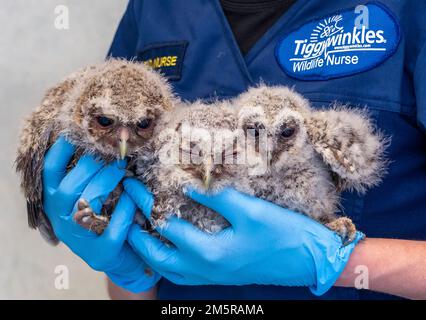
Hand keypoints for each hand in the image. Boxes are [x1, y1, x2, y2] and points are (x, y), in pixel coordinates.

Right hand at [42, 137, 159, 292]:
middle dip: (91, 165)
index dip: (61, 150)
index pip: (50, 172)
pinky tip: (133, 197)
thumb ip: (89, 171)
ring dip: (106, 182)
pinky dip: (124, 210)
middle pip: (68, 187)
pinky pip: (112, 229)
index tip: (77, 129)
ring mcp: (79, 238)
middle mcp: (61, 219)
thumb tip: (101, 135)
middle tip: (114, 150)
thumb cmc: (106, 214)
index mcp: (55, 200)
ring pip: (86, 205)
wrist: (121, 255)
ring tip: (122, 166)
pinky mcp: (100, 254)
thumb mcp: (91, 192)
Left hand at [124, 179, 363, 294]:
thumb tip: (187, 183)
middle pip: (156, 256)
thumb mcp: (250, 210)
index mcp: (208, 253)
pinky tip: (172, 247)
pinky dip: (169, 260)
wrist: (311, 260)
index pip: (165, 225)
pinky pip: (184, 273)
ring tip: (141, 229)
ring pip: (168, 269)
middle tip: (126, 210)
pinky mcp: (222, 275)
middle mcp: (205, 270)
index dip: (146, 202)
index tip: (132, 184)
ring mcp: (213, 276)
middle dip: (136, 233)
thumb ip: (215, 197)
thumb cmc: (284, 235)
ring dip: (150, 250)